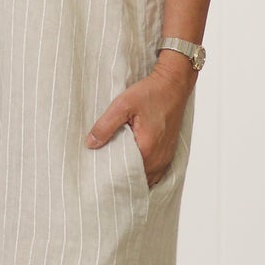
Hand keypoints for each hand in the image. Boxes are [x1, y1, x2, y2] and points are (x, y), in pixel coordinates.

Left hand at [84, 59, 193, 187]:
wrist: (173, 85)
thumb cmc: (151, 93)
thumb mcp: (122, 104)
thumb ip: (105, 125)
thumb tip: (90, 144)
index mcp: (147, 149)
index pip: (125, 175)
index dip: (111, 176)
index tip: (100, 172)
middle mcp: (158, 158)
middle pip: (136, 179)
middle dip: (121, 178)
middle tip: (105, 173)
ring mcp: (165, 158)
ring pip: (147, 178)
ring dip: (133, 176)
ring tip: (117, 170)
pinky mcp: (168, 153)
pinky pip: (155, 173)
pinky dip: (144, 172)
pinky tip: (133, 165)